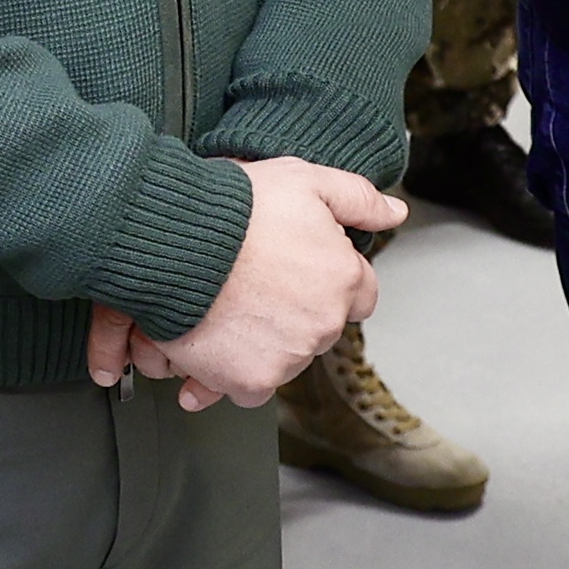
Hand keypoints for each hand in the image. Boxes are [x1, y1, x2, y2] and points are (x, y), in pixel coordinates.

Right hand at [114, 157, 398, 411]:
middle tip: (254, 284)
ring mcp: (288, 356)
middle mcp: (323, 323)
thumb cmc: (232, 208)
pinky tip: (214, 340)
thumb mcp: (304, 180)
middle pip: (318, 329)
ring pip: (285, 358)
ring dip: (262, 341)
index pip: (359, 296)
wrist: (174, 240)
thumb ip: (358, 199)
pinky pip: (249, 388)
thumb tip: (394, 213)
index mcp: (343, 278)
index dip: (327, 279)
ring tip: (228, 306)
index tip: (297, 270)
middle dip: (292, 312)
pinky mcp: (251, 381)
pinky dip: (232, 370)